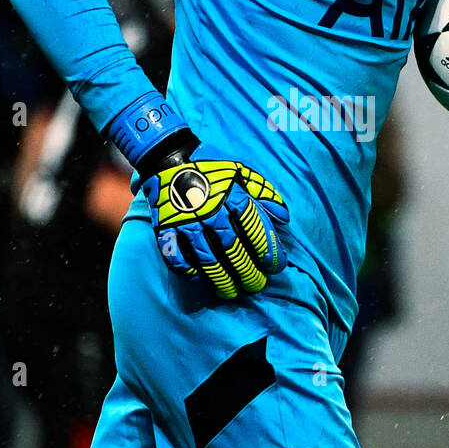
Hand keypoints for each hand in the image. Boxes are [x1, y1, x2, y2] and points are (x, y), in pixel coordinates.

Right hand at [141, 152, 289, 298]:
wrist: (168, 155)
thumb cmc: (211, 166)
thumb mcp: (241, 170)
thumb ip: (264, 192)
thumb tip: (284, 219)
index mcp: (230, 194)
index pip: (254, 227)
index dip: (268, 249)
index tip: (276, 266)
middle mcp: (209, 209)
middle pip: (233, 249)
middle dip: (248, 271)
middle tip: (257, 285)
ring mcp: (185, 220)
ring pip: (206, 259)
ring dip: (222, 280)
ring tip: (233, 292)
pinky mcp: (164, 228)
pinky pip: (176, 257)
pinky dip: (189, 272)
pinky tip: (202, 281)